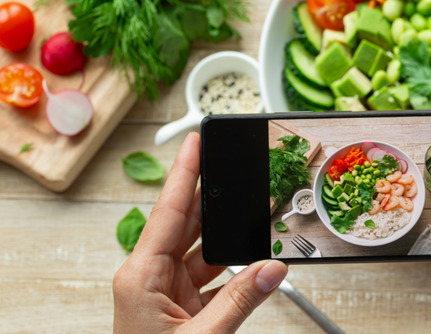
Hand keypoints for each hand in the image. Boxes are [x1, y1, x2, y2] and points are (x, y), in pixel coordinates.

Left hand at [113, 132, 287, 332]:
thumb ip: (240, 302)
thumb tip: (272, 268)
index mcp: (140, 275)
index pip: (167, 211)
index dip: (184, 173)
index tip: (197, 142)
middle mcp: (149, 276)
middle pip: (185, 222)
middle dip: (211, 195)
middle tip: (233, 165)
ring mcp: (165, 291)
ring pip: (201, 248)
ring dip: (228, 235)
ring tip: (254, 212)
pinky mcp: (180, 305)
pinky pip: (210, 274)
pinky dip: (232, 267)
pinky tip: (253, 258)